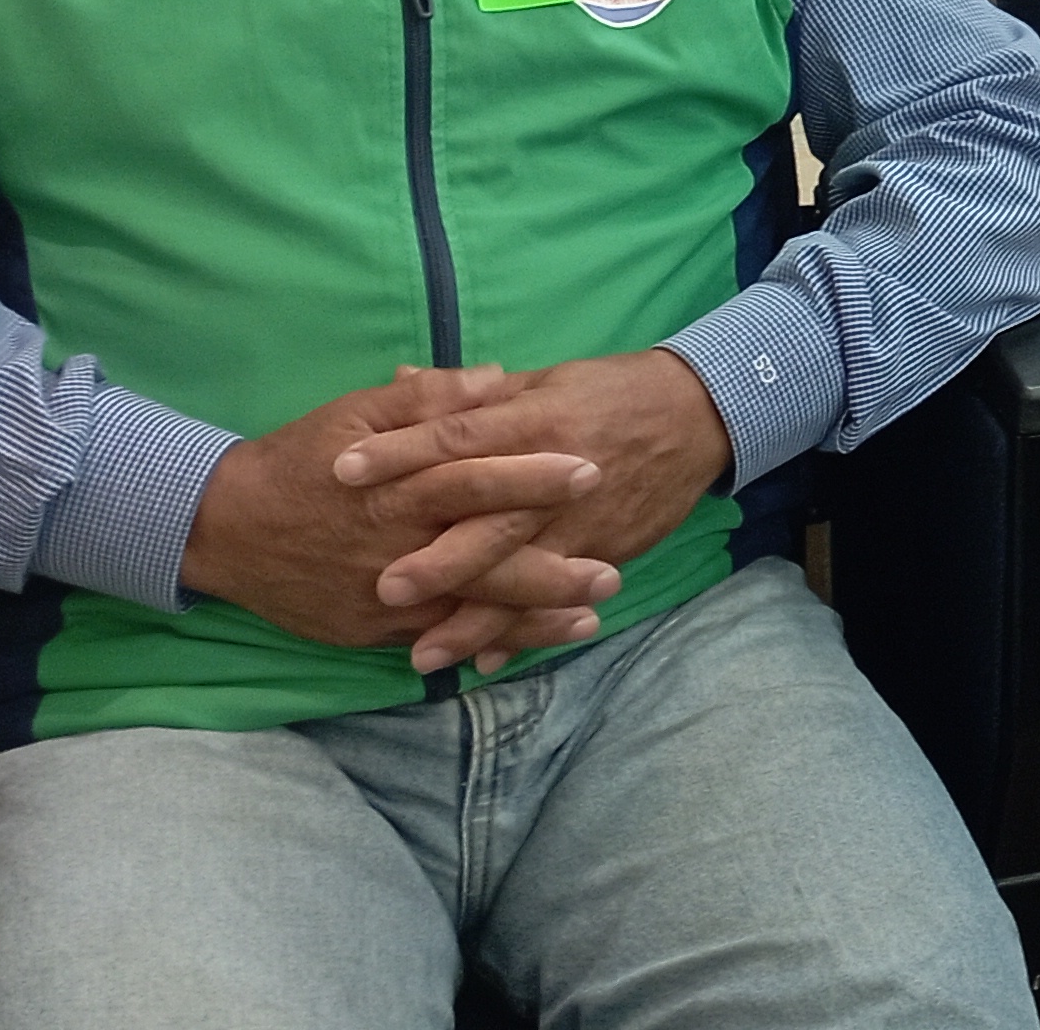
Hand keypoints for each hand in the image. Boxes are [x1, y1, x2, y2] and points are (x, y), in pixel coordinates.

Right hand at [178, 366, 613, 654]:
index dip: (535, 475)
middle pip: (484, 556)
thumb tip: (497, 377)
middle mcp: (396, 545)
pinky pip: (438, 640)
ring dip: (533, 615)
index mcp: (397, 484)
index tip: (591, 469)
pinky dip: (485, 643)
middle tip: (613, 570)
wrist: (225, 528)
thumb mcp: (355, 412)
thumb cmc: (300, 460)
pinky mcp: (373, 629)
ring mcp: (385, 595)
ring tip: (592, 614)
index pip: (476, 477)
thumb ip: (428, 396)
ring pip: (470, 609)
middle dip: (551, 566)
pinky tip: (529, 645)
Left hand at [332, 350, 737, 673]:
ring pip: (522, 577)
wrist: (695, 415)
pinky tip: (487, 661)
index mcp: (535, 419)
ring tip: (422, 655)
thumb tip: (399, 383)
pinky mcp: (606, 549)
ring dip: (474, 620)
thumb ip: (470, 393)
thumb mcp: (541, 378)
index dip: (402, 453)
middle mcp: (556, 475)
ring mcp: (584, 520)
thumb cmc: (608, 391)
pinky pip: (558, 596)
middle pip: (491, 522)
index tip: (344, 470)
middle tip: (382, 589)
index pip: (459, 437)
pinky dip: (524, 632)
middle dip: (438, 561)